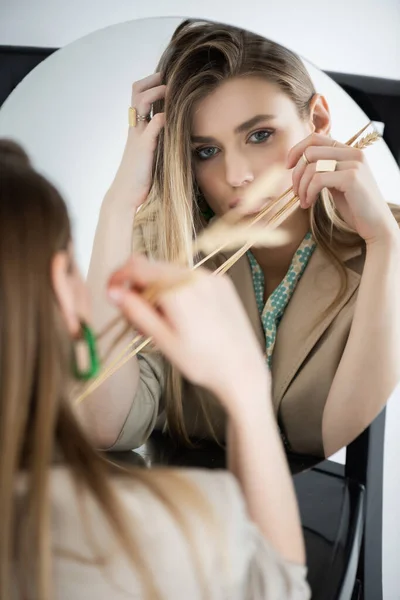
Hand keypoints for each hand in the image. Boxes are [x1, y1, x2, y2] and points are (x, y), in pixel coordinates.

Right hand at [107, 255, 269, 415]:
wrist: (243, 370)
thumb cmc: (203, 362)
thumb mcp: (163, 341)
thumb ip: (136, 312)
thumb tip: (113, 292)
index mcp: (178, 290)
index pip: (137, 266)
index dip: (118, 276)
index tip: (111, 292)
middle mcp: (195, 276)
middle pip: (153, 267)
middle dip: (138, 287)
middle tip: (137, 319)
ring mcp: (211, 277)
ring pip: (171, 272)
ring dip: (158, 289)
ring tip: (162, 322)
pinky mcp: (222, 283)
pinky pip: (190, 278)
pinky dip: (178, 290)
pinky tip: (182, 316)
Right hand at [111, 73, 165, 208]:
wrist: (125, 195)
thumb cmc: (140, 177)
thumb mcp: (149, 152)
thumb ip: (157, 138)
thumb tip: (172, 129)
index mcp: (137, 127)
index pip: (138, 94)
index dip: (150, 83)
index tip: (166, 80)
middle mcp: (135, 128)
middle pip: (136, 92)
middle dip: (152, 80)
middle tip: (168, 77)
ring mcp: (138, 137)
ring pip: (140, 104)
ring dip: (156, 93)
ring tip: (170, 90)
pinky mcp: (144, 150)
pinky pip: (150, 129)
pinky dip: (159, 120)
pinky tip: (169, 116)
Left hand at [287, 133, 398, 244]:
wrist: (376, 224)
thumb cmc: (355, 206)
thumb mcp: (337, 183)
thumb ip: (324, 170)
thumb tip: (299, 163)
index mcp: (349, 151)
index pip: (316, 138)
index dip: (297, 150)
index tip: (288, 167)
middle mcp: (353, 153)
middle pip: (310, 151)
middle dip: (296, 173)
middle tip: (295, 192)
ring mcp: (353, 164)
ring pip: (312, 166)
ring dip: (301, 186)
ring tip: (303, 201)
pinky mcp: (351, 177)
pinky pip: (317, 179)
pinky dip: (308, 192)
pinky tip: (309, 203)